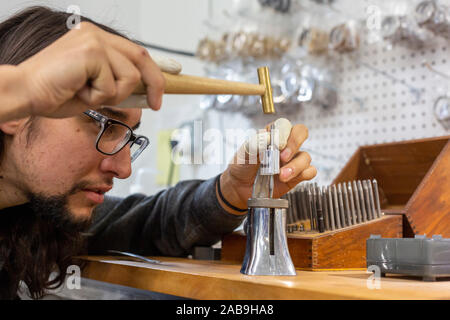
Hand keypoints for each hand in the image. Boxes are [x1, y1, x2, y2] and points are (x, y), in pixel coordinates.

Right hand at [17, 21, 168, 118]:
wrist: (26, 93)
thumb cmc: (55, 93)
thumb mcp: (96, 91)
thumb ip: (119, 87)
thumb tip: (147, 95)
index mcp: (97, 40)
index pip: (135, 51)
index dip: (157, 67)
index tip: (173, 76)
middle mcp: (98, 35)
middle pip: (142, 58)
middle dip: (156, 84)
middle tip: (157, 104)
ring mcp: (95, 40)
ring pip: (130, 76)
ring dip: (114, 95)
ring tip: (87, 94)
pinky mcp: (92, 51)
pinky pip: (114, 84)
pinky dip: (99, 96)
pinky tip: (79, 90)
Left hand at [218, 118, 316, 214]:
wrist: (239, 186)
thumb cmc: (242, 165)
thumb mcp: (244, 153)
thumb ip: (254, 144)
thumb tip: (266, 137)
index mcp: (272, 134)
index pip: (285, 125)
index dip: (283, 132)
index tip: (276, 143)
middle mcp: (285, 145)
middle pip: (301, 133)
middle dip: (294, 144)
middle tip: (282, 157)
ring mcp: (292, 160)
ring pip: (306, 156)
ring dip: (295, 166)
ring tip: (281, 176)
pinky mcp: (296, 175)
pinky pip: (310, 171)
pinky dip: (304, 174)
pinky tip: (289, 178)